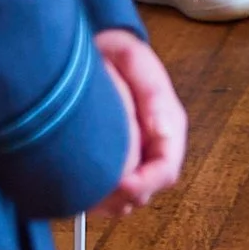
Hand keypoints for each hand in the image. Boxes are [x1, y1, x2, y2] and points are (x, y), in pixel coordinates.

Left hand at [93, 30, 186, 212]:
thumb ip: (150, 91)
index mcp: (168, 122)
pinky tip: (80, 181)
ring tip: (82, 184)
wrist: (99, 49)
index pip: (166, 170)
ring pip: (128, 200)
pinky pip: (112, 197)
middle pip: (146, 192)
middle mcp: (156, 145)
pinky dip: (96, 197)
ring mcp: (139, 157)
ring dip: (106, 200)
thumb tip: (163, 132)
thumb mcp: (132, 59)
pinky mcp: (120, 164)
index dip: (144, 184)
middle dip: (119, 197)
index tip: (120, 184)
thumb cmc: (115, 53)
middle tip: (92, 188)